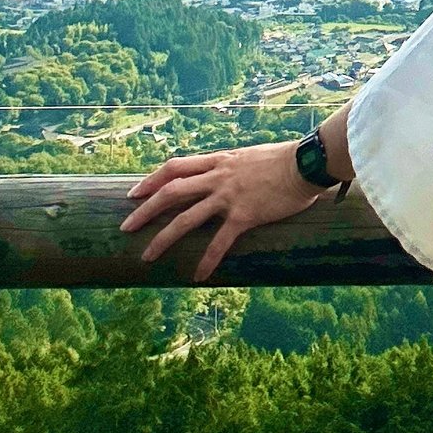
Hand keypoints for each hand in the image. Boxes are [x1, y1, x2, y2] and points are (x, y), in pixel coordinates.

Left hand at [120, 141, 321, 281]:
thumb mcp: (250, 156)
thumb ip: (232, 166)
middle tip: (126, 227)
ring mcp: (229, 196)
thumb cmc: (284, 159)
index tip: (133, 193)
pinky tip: (198, 276)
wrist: (306, 163)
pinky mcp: (244, 215)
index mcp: (219, 161)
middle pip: (170, 191)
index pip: (175, 167)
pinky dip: (207, 260)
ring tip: (146, 257)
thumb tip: (223, 174)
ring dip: (163, 239)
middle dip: (144, 210)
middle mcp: (218, 177)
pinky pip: (219, 241)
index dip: (151, 179)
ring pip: (186, 218)